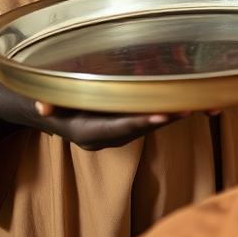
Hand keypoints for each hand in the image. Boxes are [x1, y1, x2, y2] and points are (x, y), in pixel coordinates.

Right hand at [0, 82, 183, 151]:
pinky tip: (187, 100)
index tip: (163, 116)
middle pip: (138, 127)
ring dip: (169, 114)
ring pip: (146, 124)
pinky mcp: (124, 125)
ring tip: (196, 102)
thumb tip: (41, 108)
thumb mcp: (43, 100)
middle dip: (163, 118)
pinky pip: (147, 120)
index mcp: (86, 132)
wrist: (46, 111)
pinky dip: (165, 111)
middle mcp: (104, 137)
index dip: (140, 122)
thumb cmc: (45, 99)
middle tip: (190, 106)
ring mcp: (115, 132)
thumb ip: (46, 104)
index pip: (117, 127)